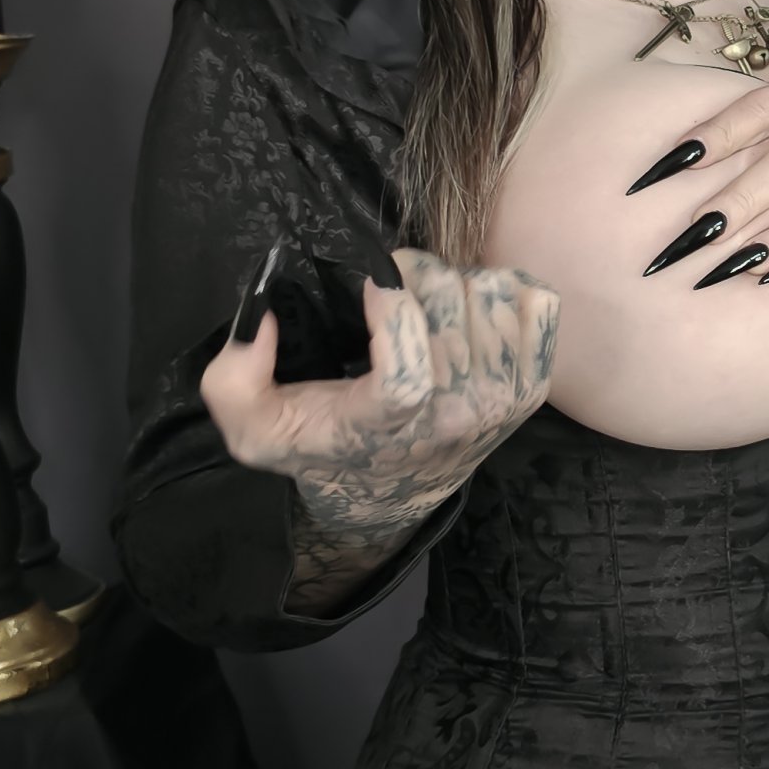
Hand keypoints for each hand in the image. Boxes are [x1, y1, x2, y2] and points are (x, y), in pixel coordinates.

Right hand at [200, 247, 561, 515]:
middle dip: (415, 276)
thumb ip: (231, 377)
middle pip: (451, 304)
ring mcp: (501, 400)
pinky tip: (470, 311)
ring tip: (428, 305)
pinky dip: (504, 291)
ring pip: (491, 293)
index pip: (408, 368)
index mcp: (389, 425)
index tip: (369, 285)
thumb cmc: (322, 447)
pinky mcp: (531, 386)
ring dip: (456, 282)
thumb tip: (261, 316)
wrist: (389, 492)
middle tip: (392, 290)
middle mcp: (455, 415)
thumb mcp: (254, 427)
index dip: (392, 306)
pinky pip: (536, 303)